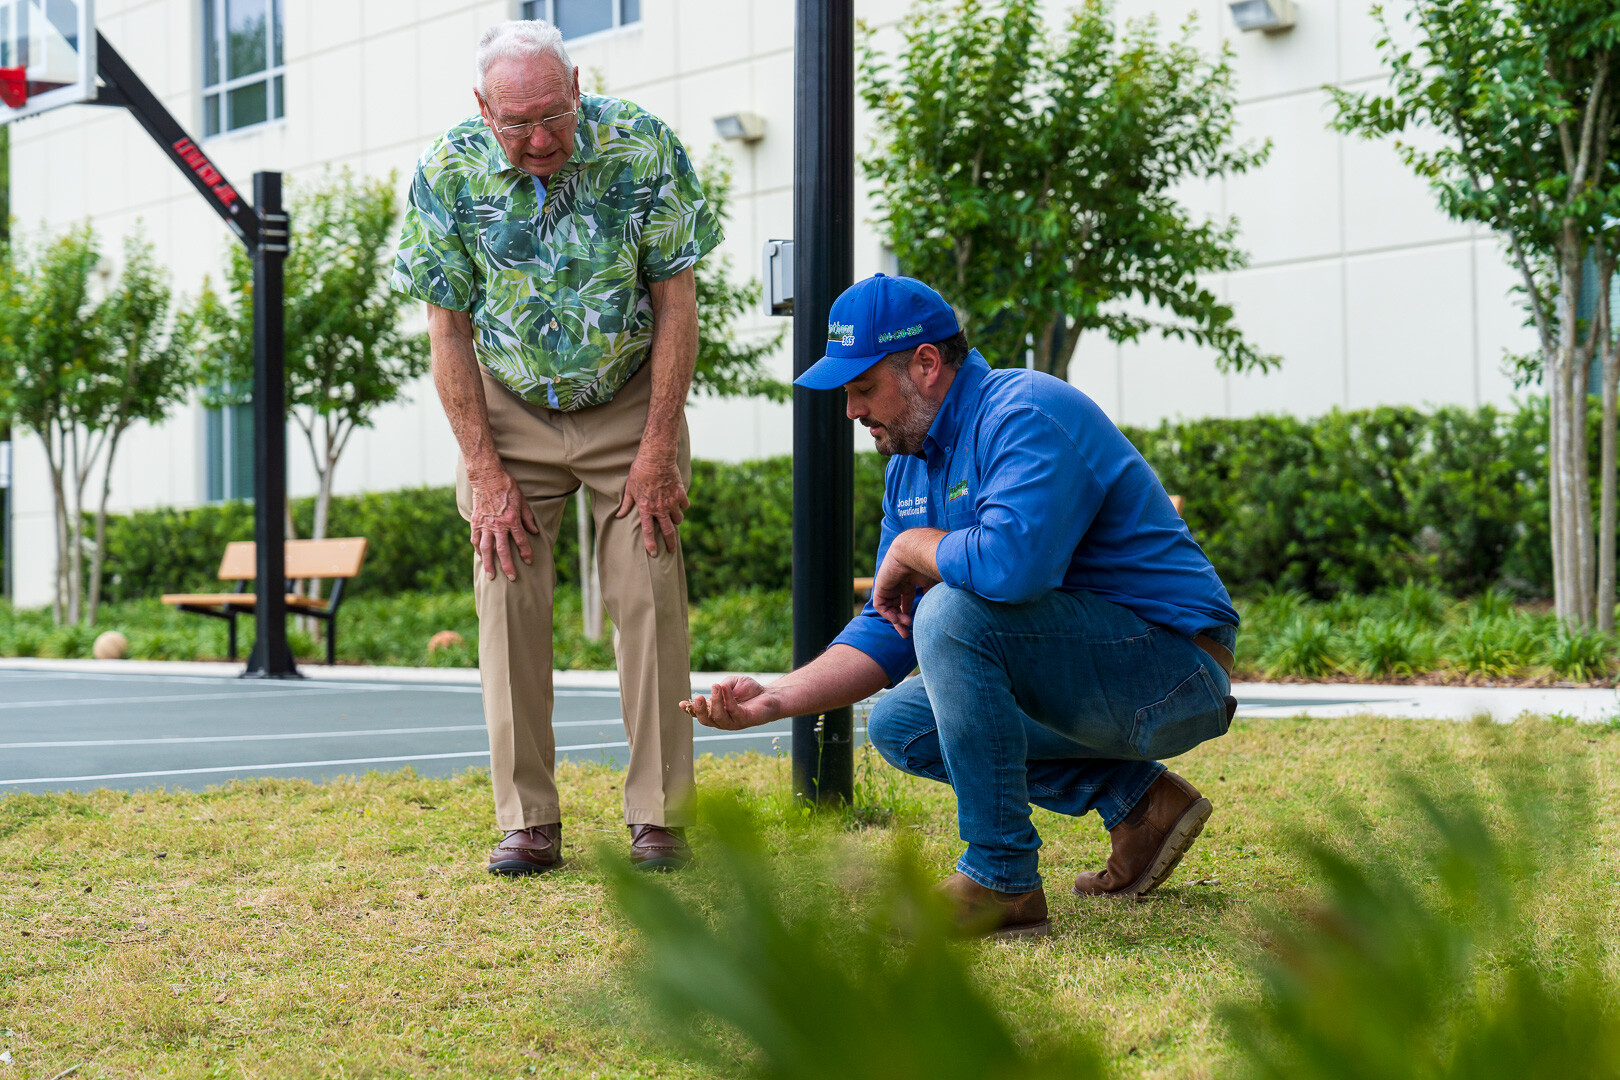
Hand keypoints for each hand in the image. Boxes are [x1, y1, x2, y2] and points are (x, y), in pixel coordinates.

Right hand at [467, 465, 536, 580]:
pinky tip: (481, 558)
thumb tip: (534, 532)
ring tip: (491, 576)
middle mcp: (498, 525)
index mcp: (512, 520)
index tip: (529, 561)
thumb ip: (528, 518)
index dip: (526, 552)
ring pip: (486, 549)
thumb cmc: (508, 488)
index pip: (521, 541)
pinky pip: (475, 539)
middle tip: (512, 578)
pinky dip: (478, 550)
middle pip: (503, 551)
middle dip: (508, 566)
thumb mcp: (523, 501)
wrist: (488, 477)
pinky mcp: (476, 522)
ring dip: (489, 564)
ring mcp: (485, 525)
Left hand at [617, 452, 688, 555]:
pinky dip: (682, 506)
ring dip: (675, 521)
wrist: (656, 458)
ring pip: (678, 519)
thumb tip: (619, 515)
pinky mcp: (680, 493)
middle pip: (668, 531)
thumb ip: (626, 504)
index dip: (651, 544)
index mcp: (646, 508)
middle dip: (670, 543)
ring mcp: (672, 501)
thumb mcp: (629, 488)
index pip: (648, 531)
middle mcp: (660, 508)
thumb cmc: (639, 471)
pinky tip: (679, 504)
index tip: (654, 554)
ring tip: (673, 520)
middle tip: (671, 550)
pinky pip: (685, 505)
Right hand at [681, 676, 781, 730]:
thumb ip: (722, 686)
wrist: (770, 696)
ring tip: (715, 687)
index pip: (700, 713)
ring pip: (718, 716)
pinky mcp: (744, 720)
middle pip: (706, 720)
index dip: (690, 710)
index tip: (681, 704)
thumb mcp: (731, 683)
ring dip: (715, 701)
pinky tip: (726, 689)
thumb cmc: (749, 690)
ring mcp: (733, 722)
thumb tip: (716, 689)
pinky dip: (728, 699)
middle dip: (699, 710)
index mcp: (716, 711)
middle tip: (698, 697)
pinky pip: (733, 711)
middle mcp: (722, 719)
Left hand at [871, 547, 934, 637]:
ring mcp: (889, 584)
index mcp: (910, 581)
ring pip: (888, 607)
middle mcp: (898, 583)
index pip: (906, 601)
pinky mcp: (880, 585)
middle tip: (906, 635)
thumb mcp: (935, 584)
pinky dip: (888, 614)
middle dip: (900, 622)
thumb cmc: (929, 563)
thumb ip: (934, 597)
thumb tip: (939, 613)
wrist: (915, 551)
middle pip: (896, 606)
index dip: (910, 614)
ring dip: (896, 619)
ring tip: (907, 624)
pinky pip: (880, 604)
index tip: (916, 626)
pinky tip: (898, 618)